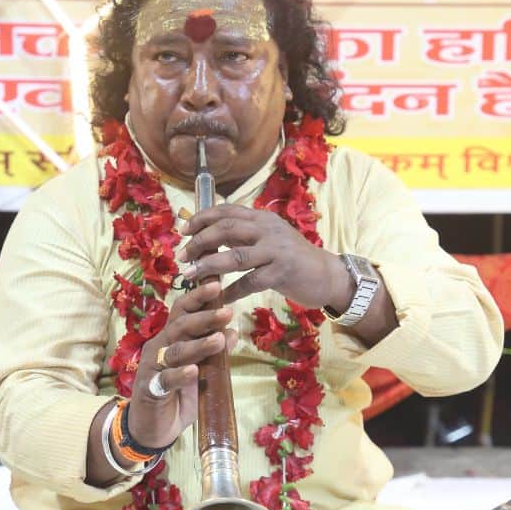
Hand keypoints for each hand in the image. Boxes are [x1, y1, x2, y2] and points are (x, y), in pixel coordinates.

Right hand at [128, 278, 235, 449]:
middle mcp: (159, 347)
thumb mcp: (202, 369)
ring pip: (175, 351)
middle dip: (204, 317)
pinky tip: (193, 371)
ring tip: (219, 340)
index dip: (198, 298)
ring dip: (198, 345)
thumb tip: (233, 331)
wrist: (154, 427)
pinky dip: (180, 375)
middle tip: (227, 310)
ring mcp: (153, 368)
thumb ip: (213, 351)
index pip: (183, 312)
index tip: (218, 285)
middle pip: (180, 326)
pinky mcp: (151, 390)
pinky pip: (166, 380)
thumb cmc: (179, 394)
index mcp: (171, 338)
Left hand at [181, 204, 350, 310]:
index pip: (227, 211)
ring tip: (190, 275)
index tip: (183, 230)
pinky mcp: (282, 273)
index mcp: (263, 219)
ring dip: (208, 265)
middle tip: (182, 256)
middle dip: (199, 242)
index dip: (201, 218)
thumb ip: (245, 235)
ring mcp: (277, 251)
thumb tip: (208, 238)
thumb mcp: (271, 239)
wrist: (328, 276)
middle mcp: (269, 230)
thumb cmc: (294, 260)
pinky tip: (220, 298)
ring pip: (234, 256)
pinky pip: (249, 282)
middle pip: (225, 229)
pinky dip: (231, 291)